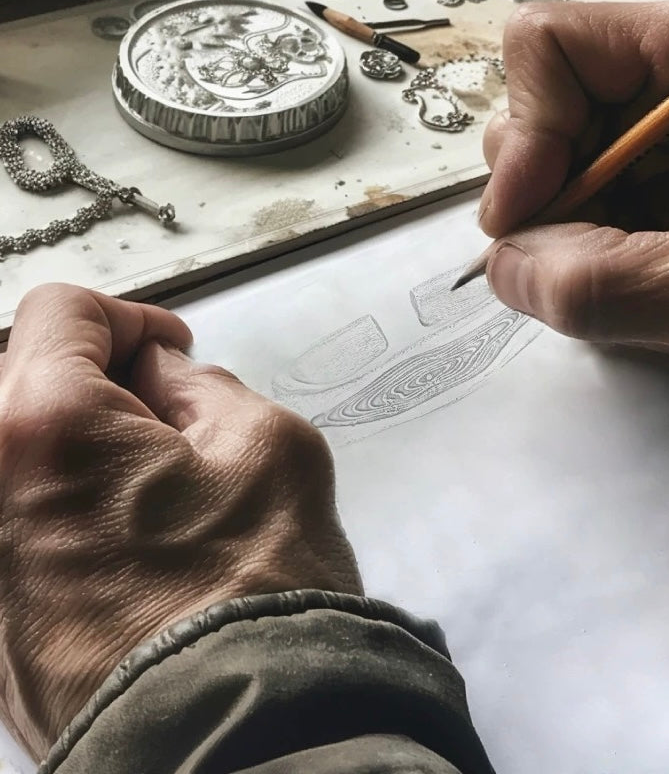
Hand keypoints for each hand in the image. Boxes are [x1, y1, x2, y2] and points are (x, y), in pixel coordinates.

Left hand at [0, 285, 360, 759]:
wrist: (237, 736)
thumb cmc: (254, 597)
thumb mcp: (268, 443)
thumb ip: (204, 384)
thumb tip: (165, 377)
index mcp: (42, 425)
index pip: (60, 313)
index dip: (129, 316)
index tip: (167, 346)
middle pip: (20, 380)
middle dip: (94, 375)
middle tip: (161, 402)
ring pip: (22, 456)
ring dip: (83, 442)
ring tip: (159, 476)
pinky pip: (23, 523)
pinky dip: (69, 503)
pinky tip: (136, 534)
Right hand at [480, 0, 668, 397]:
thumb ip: (596, 284)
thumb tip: (503, 267)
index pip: (550, 48)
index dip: (526, 133)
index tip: (529, 217)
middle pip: (541, 113)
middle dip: (543, 200)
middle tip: (586, 265)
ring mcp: (665, 135)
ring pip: (554, 173)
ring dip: (566, 239)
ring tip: (632, 286)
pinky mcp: (662, 185)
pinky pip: (581, 212)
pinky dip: (585, 259)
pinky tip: (640, 289)